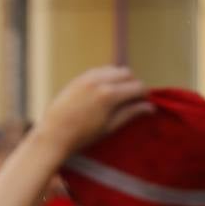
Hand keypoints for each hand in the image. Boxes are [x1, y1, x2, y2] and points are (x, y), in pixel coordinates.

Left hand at [34, 66, 151, 158]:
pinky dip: (106, 77)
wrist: (53, 135)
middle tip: (131, 99)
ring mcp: (87, 77)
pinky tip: (103, 91)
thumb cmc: (82, 136)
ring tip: (117, 95)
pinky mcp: (78, 78)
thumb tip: (151, 107)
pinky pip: (99, 70)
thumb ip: (130, 113)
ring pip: (114, 69)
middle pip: (128, 74)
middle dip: (133, 84)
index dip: (144, 95)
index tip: (143, 103)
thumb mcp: (109, 127)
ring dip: (120, 79)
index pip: (138, 87)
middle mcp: (100, 81)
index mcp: (110, 95)